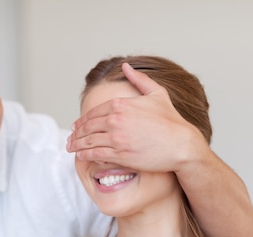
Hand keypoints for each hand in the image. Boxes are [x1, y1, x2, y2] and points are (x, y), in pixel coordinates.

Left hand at [67, 62, 208, 172]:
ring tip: (71, 147)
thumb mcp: (157, 94)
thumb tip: (126, 65)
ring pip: (88, 141)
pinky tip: (80, 156)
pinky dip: (84, 155)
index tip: (77, 125)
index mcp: (121, 104)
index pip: (94, 112)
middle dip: (76, 132)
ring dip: (76, 144)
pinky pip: (95, 154)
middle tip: (70, 137)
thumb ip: (139, 79)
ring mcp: (117, 138)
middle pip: (88, 126)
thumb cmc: (172, 121)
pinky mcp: (120, 154)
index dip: (83, 120)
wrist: (181, 144)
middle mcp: (115, 120)